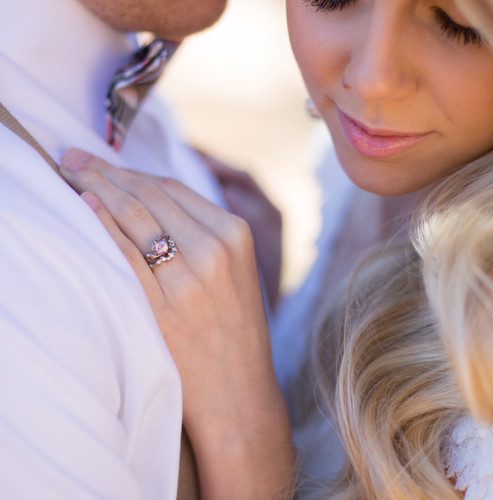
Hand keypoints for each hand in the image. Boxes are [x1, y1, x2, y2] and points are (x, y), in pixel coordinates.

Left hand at [60, 149, 293, 499]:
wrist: (239, 390)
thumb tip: (151, 201)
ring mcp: (188, 277)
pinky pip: (125, 252)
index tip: (104, 162)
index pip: (171, 187)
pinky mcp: (163, 305)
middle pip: (149, 194)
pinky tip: (84, 206)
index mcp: (234, 234)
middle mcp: (213, 248)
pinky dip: (102, 225)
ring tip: (71, 174)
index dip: (132, 170)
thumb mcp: (235, 271)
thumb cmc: (234, 330)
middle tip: (74, 157)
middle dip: (106, 171)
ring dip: (97, 189)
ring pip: (134, 215)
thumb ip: (203, 233)